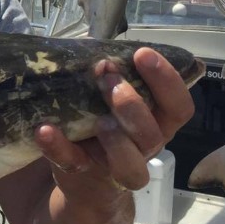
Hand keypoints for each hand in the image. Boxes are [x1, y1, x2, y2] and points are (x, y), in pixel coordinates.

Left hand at [37, 47, 194, 190]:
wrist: (81, 179)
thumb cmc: (101, 123)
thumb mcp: (112, 98)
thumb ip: (113, 77)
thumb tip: (93, 45)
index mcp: (157, 123)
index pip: (179, 107)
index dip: (168, 81)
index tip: (143, 54)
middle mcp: (143, 148)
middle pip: (153, 134)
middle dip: (132, 104)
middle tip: (107, 76)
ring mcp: (115, 167)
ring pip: (131, 165)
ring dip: (115, 139)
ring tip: (98, 120)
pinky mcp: (83, 175)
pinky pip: (74, 165)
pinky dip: (58, 148)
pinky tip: (45, 130)